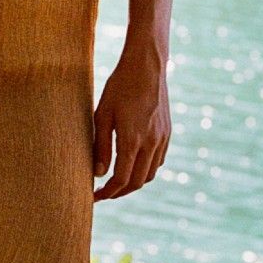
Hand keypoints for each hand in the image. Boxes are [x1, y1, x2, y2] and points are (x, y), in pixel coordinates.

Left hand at [92, 37, 170, 201]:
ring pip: (150, 174)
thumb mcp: (102, 114)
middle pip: (137, 182)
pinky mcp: (167, 132)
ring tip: (116, 183)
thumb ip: (100, 146)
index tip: (95, 197)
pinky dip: (145, 170)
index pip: (121, 179)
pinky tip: (132, 165)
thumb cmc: (119, 87)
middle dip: (120, 192)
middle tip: (103, 194)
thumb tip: (98, 173)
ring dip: (133, 183)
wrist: (147, 66)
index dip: (107, 192)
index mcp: (132, 139)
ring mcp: (162, 138)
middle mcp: (151, 143)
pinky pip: (158, 161)